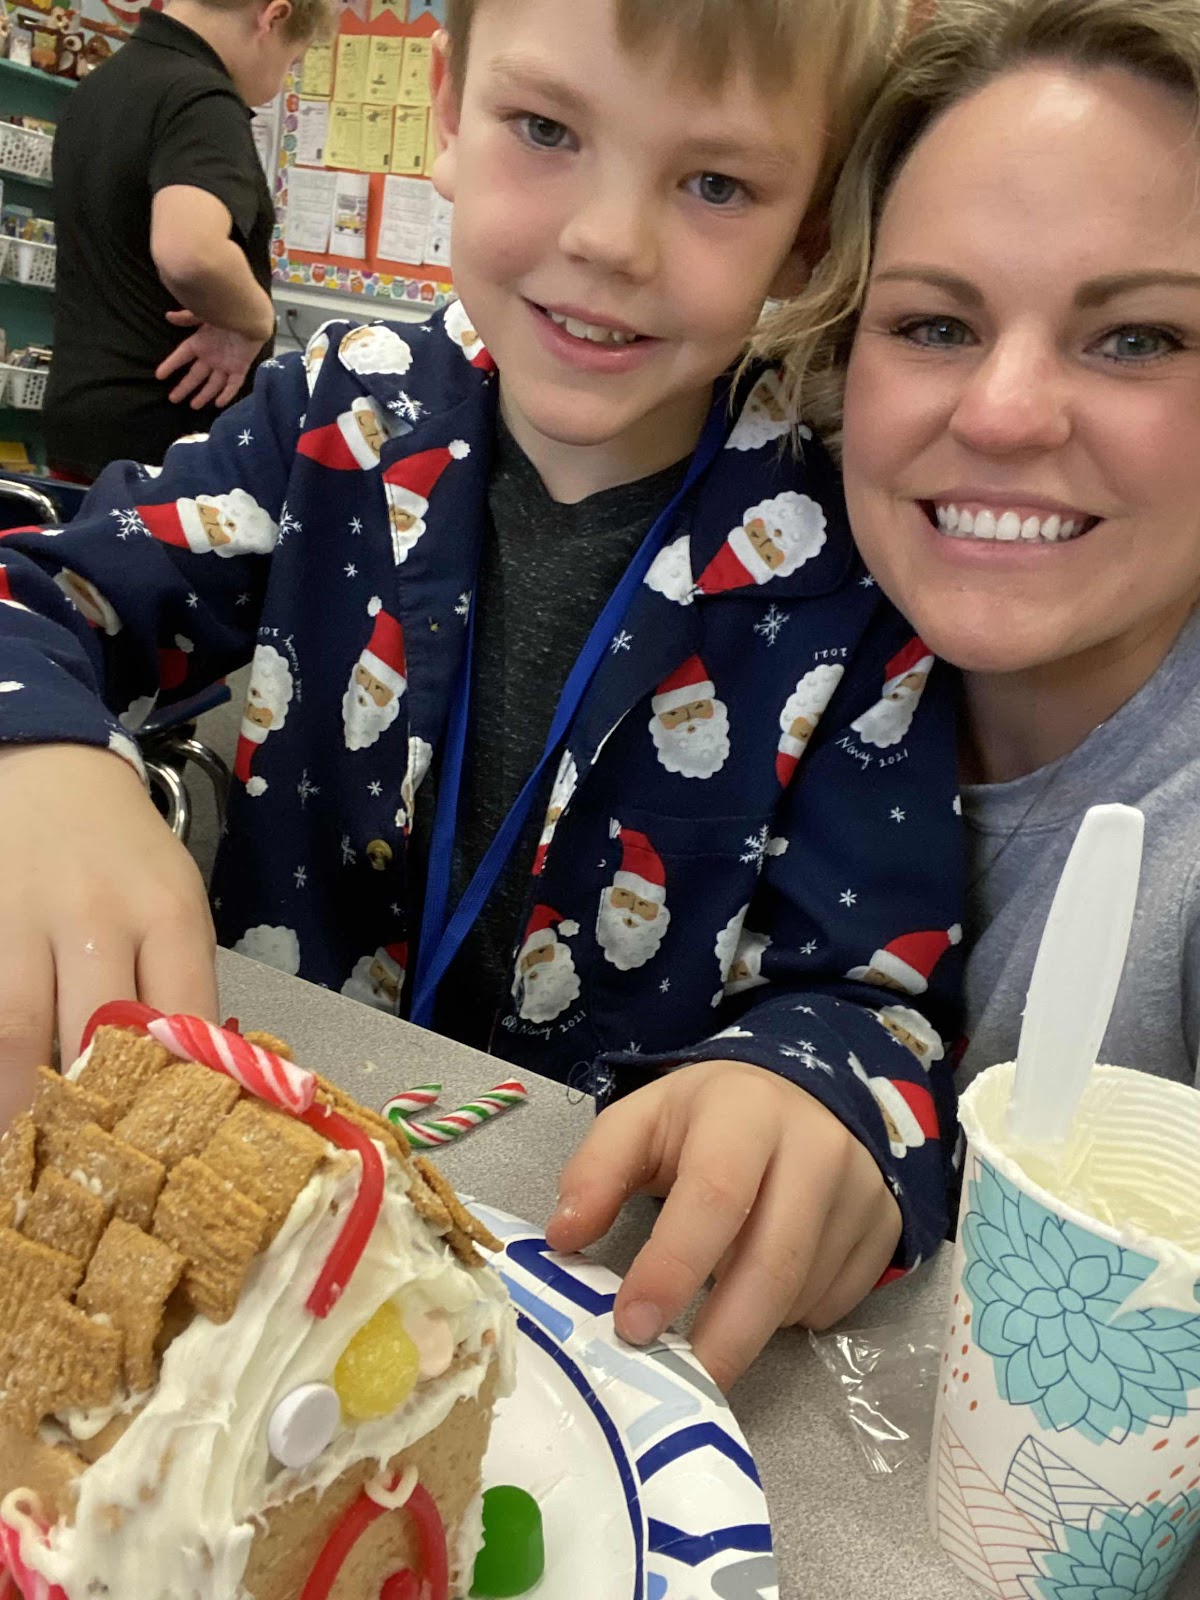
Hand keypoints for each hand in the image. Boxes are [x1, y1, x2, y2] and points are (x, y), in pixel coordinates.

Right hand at [0, 745, 218, 1127]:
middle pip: (92, 1029)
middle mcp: (96, 914)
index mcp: (169, 913)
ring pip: (14, 1024)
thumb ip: (178, 984)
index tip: (170, 1151)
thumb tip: (192, 1085)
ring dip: (17, 1097)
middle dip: (89, 1109)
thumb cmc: (125, 856)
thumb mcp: (175, 902)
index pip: (181, 1016)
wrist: (49, 769)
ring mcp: (21, 916)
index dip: (174, 1090)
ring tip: (24, 1151)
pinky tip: (0, 1095)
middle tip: (86, 1172)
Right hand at [157, 311, 265, 409]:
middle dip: (185, 387)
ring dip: (204, 395)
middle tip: (173, 399)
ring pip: (213, 384)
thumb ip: (187, 317)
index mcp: (200, 343)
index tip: (159, 376)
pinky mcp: (240, 368)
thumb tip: (168, 316)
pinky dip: (227, 394)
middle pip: (195, 375)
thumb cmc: (226, 311)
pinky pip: (233, 384)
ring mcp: (225, 364)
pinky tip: (218, 404)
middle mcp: (210, 356)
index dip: (171, 366)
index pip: (181, 357)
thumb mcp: (203, 314)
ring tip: (193, 406)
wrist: (251, 314)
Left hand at [545, 1059, 901, 1390]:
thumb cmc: (713, 1114)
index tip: (631, 1326)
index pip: (714, 1196)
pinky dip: (790, 1318)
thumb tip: (562, 1238)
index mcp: (745, 1112)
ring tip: (708, 1326)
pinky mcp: (887, 1225)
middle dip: (722, 1336)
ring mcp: (862, 1189)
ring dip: (750, 1326)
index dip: (672, 1267)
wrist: (808, 1090)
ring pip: (803, 1291)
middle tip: (677, 1382)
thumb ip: (596, 1170)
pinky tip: (760, 1297)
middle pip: (773, 1262)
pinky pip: (835, 1302)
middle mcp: (816, 1147)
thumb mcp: (645, 1119)